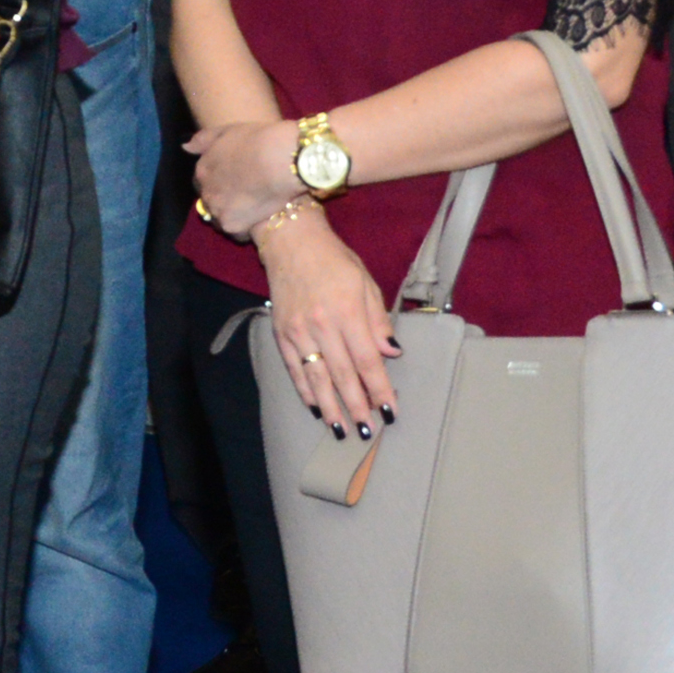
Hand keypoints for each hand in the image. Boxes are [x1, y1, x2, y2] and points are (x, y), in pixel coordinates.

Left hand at [185, 119, 305, 237]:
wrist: (279, 160)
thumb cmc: (258, 140)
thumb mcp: (228, 131)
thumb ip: (204, 140)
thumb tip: (186, 147)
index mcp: (203, 169)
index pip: (203, 182)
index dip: (219, 182)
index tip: (235, 182)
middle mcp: (205, 191)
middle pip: (211, 201)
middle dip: (224, 200)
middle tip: (246, 196)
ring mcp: (217, 209)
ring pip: (221, 217)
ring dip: (233, 215)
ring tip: (254, 210)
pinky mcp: (232, 225)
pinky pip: (237, 233)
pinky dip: (246, 230)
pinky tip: (260, 222)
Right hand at [258, 214, 400, 437]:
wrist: (291, 242)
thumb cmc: (334, 261)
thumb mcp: (365, 283)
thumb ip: (377, 320)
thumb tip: (391, 353)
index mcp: (348, 312)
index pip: (367, 361)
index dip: (379, 389)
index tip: (390, 411)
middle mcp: (321, 325)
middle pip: (343, 375)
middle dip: (357, 406)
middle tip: (367, 430)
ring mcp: (299, 331)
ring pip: (317, 377)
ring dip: (330, 407)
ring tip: (341, 430)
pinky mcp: (282, 333)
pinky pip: (294, 368)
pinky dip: (305, 390)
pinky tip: (315, 407)